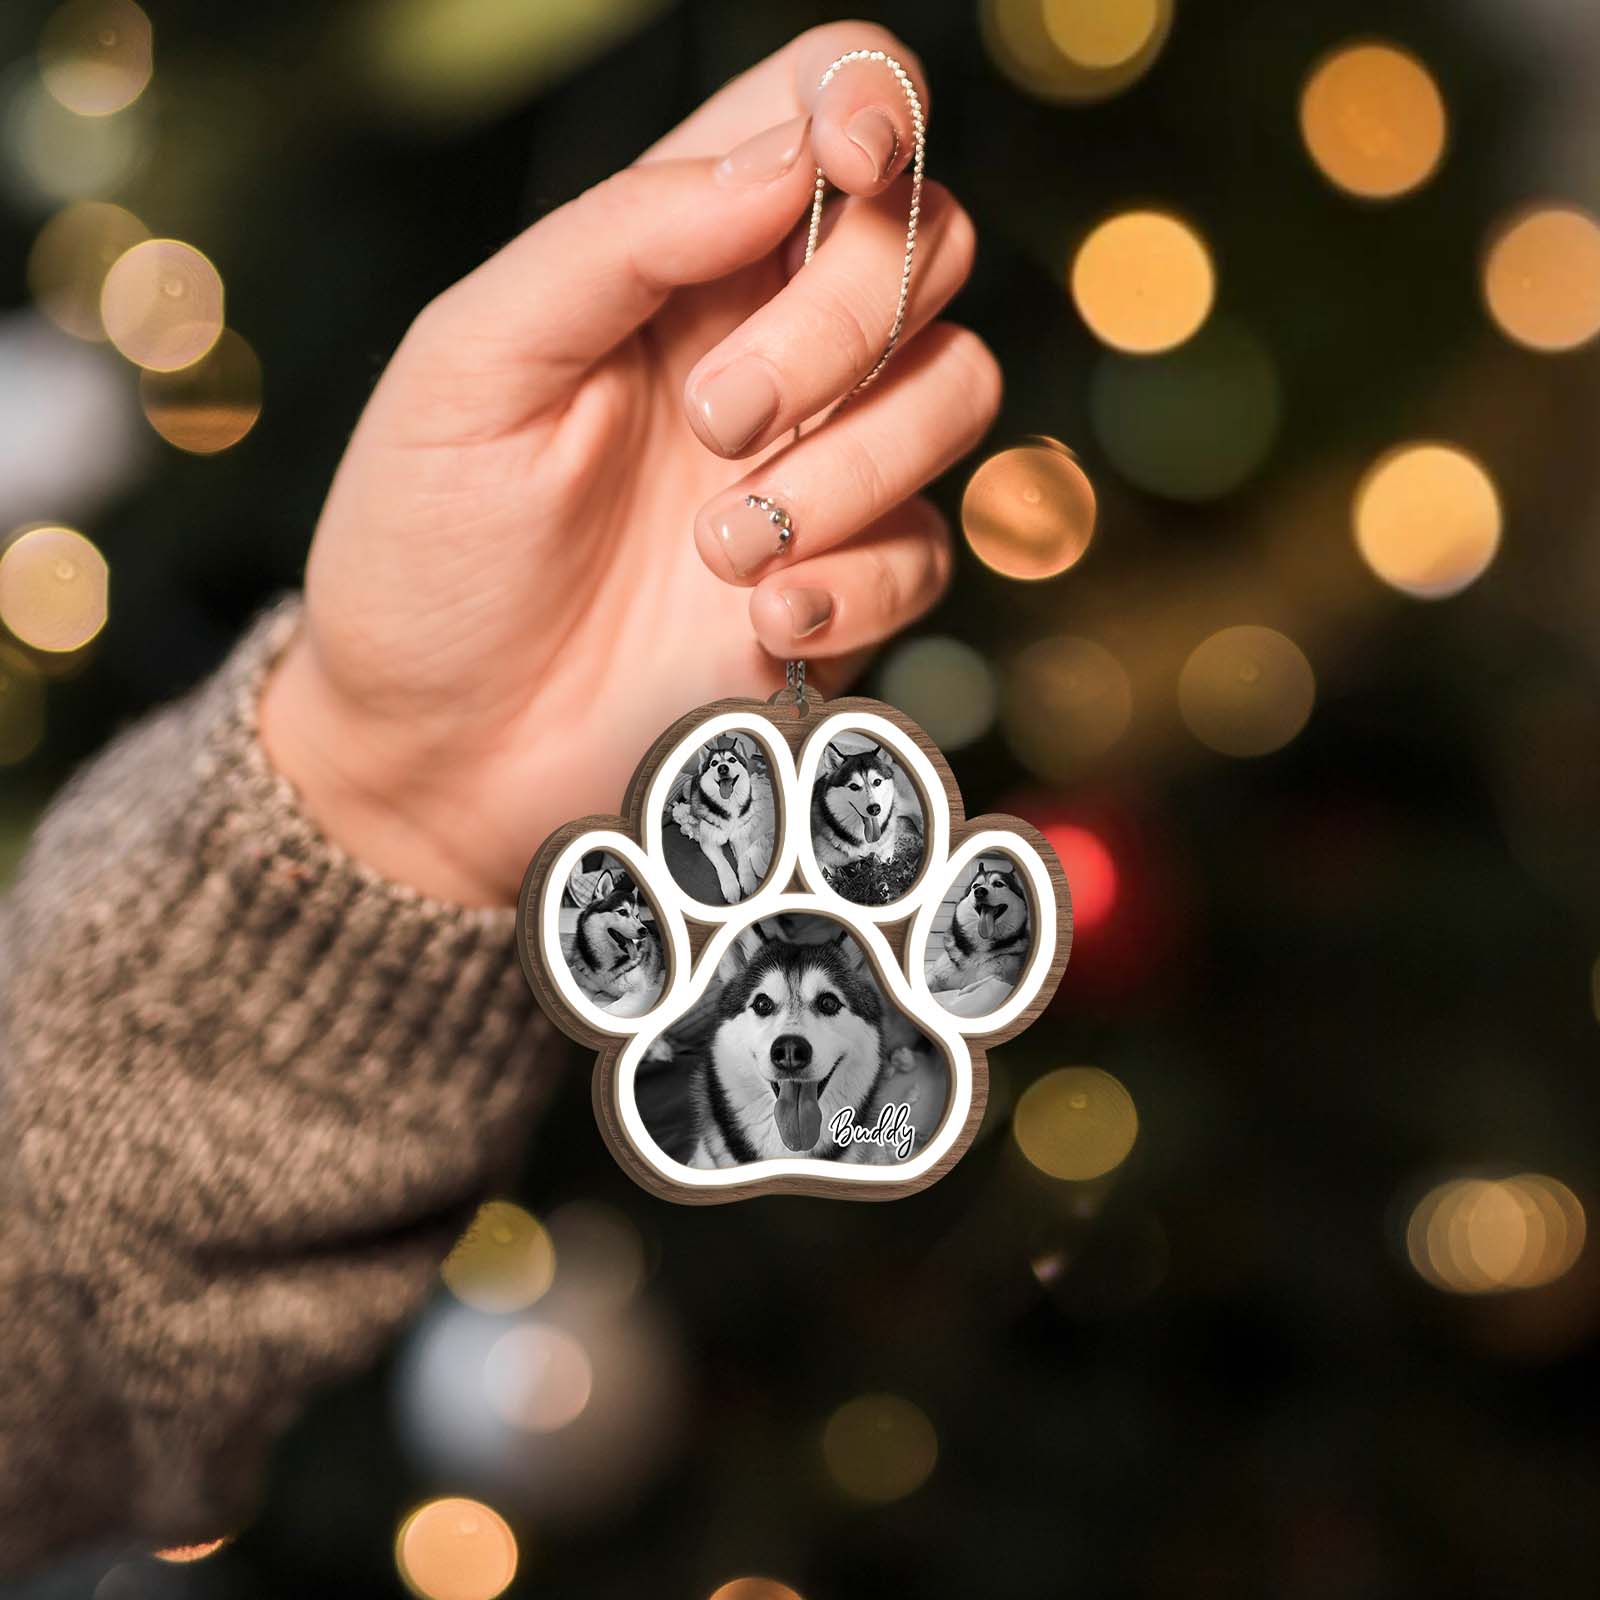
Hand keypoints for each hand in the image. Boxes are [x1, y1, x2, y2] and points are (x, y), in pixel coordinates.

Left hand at [260, 22, 998, 904]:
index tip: (846, 166)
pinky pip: (930, 551)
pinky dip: (854, 584)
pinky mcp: (849, 588)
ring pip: (959, 387)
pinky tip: (757, 623)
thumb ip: (621, 240)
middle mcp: (772, 347)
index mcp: (678, 259)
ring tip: (713, 552)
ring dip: (847, 467)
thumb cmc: (425, 552)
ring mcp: (820, 469)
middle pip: (927, 243)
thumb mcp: (475, 364)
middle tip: (713, 421)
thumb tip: (785, 156)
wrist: (437, 753)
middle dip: (840, 323)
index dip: (869, 104)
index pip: (826, 110)